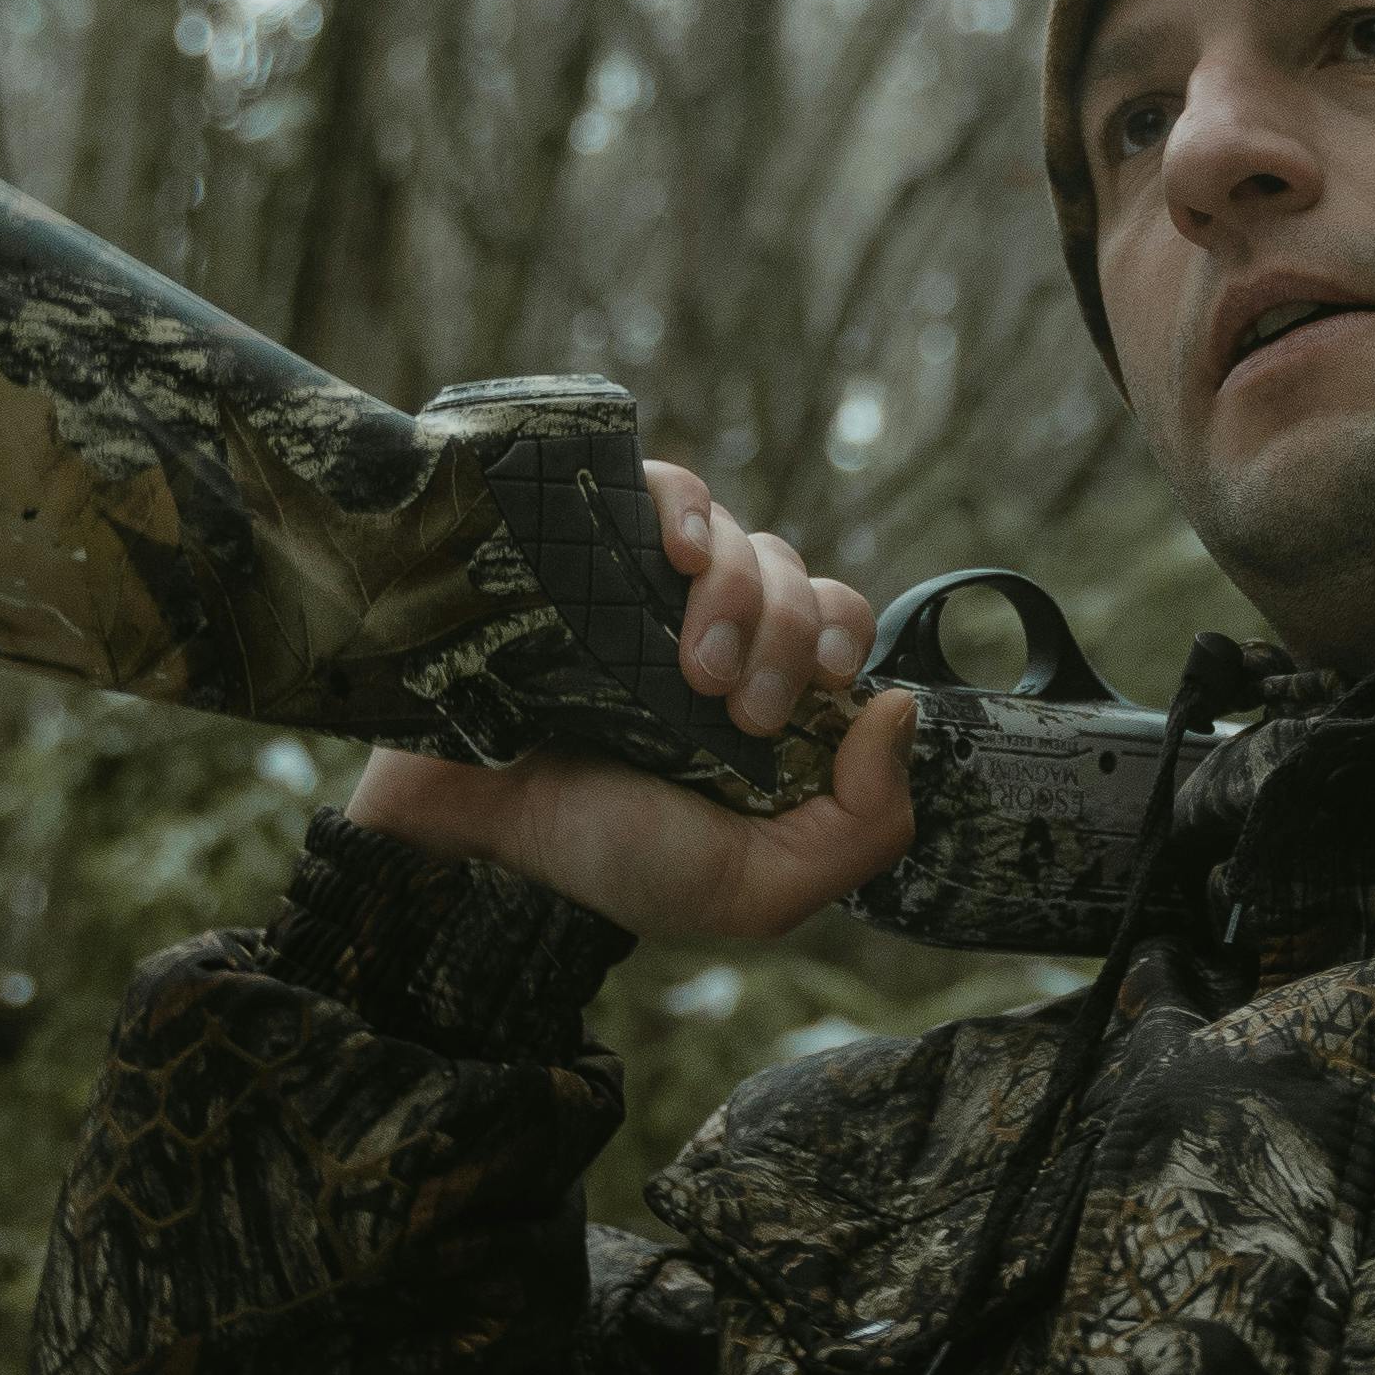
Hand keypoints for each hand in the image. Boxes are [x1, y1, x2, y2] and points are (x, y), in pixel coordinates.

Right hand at [346, 461, 916, 938]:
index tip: (805, 700)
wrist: (478, 836)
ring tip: (689, 668)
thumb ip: (864, 828)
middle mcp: (719, 634)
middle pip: (799, 577)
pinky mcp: (591, 550)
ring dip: (738, 595)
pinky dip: (688, 506)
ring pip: (742, 537)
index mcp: (766, 699)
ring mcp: (653, 589)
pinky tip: (676, 552)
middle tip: (736, 707)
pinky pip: (667, 486)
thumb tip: (897, 708)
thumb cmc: (613, 861)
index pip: (841, 623)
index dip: (840, 640)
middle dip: (788, 636)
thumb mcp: (758, 888)